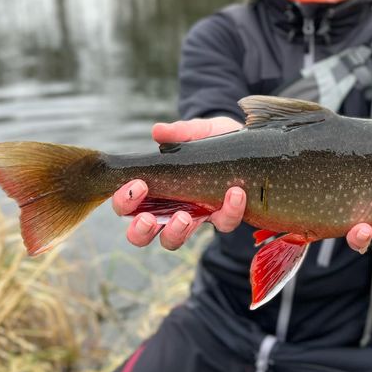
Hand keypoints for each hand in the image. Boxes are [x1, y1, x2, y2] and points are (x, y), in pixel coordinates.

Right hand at [112, 117, 245, 249]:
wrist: (247, 143)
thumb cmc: (212, 140)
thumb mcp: (198, 131)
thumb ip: (180, 132)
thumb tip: (158, 131)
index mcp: (154, 188)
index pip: (128, 204)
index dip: (125, 201)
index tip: (138, 185)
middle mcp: (168, 209)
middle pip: (141, 234)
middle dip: (139, 230)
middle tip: (148, 218)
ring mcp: (195, 216)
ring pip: (173, 240)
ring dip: (175, 232)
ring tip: (184, 217)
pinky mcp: (224, 216)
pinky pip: (224, 223)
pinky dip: (229, 211)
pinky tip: (235, 192)